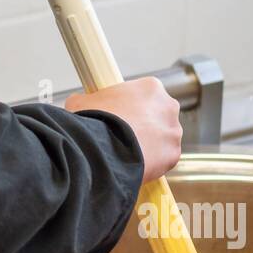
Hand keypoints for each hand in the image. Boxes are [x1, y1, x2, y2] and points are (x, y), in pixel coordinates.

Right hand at [65, 77, 182, 183]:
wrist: (103, 149)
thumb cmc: (96, 122)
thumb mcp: (81, 102)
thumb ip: (87, 100)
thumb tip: (79, 102)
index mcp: (150, 88)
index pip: (145, 95)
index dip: (132, 106)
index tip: (122, 115)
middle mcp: (168, 106)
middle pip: (159, 116)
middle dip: (145, 125)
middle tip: (126, 135)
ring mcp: (173, 131)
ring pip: (163, 138)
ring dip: (150, 144)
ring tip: (129, 153)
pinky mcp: (174, 154)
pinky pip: (164, 159)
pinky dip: (153, 163)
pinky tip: (136, 164)